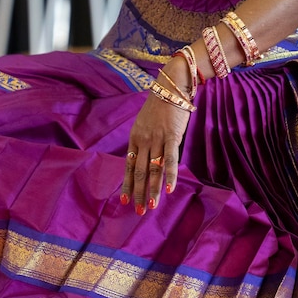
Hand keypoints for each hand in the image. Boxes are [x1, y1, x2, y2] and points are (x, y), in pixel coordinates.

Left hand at [120, 58, 191, 214]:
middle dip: (138, 193)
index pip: (129, 167)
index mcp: (135, 139)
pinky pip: (170, 159)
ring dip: (152, 190)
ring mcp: (156, 139)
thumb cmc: (160, 106)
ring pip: (153, 170)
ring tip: (150, 207)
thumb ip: (145, 142)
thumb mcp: (146, 124)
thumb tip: (146, 160)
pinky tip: (169, 190)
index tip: (125, 202)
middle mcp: (143, 141)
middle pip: (139, 172)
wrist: (170, 86)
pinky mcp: (171, 136)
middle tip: (138, 211)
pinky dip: (169, 176)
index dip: (127, 185)